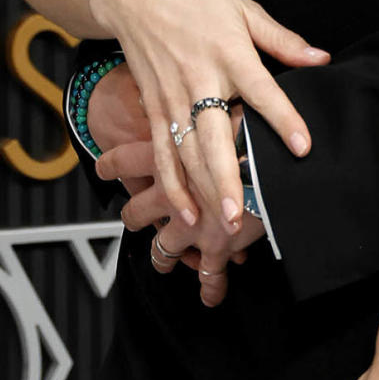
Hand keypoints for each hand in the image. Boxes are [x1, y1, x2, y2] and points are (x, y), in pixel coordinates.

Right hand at [91, 0, 328, 231]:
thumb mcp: (243, 6)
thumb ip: (281, 39)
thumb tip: (321, 57)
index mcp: (228, 54)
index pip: (262, 92)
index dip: (283, 120)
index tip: (303, 147)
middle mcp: (198, 81)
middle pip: (214, 138)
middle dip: (227, 181)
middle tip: (242, 217)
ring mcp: (171, 98)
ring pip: (188, 154)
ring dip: (204, 192)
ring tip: (222, 225)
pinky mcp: (153, 108)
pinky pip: (161, 153)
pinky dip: (171, 185)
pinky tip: (186, 211)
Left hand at [97, 96, 271, 306]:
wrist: (276, 159)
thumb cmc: (256, 122)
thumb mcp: (221, 101)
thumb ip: (207, 94)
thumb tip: (213, 84)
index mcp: (169, 156)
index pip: (125, 160)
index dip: (111, 166)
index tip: (102, 170)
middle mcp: (171, 193)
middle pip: (138, 212)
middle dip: (136, 217)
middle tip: (135, 217)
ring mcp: (191, 225)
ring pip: (164, 250)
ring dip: (164, 257)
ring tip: (165, 261)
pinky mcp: (217, 247)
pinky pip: (209, 276)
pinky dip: (210, 287)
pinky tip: (209, 295)